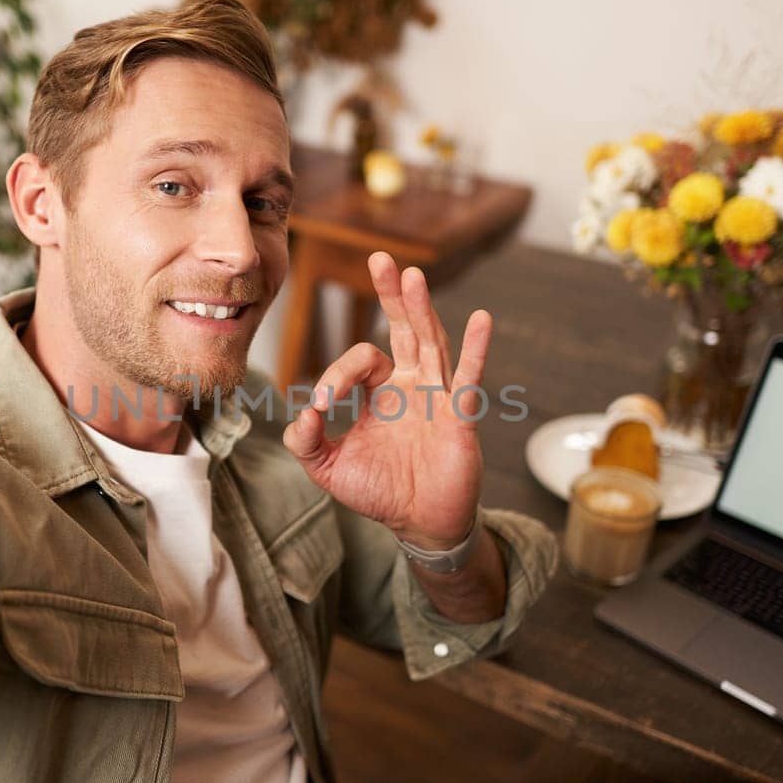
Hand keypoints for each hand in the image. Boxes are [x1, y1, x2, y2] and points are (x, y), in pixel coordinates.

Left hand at [282, 251, 491, 549]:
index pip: (360, 361)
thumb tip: (301, 412)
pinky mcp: (459, 418)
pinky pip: (469, 380)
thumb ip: (305, 441)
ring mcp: (438, 397)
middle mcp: (411, 385)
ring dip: (422, 310)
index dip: (335, 376)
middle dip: (391, 295)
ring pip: (431, 344)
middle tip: (380, 259)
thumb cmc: (379, 491)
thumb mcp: (328, 468)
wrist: (419, 524)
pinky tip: (481, 319)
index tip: (320, 408)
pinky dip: (476, 350)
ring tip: (412, 276)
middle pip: (403, 329)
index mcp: (381, 391)